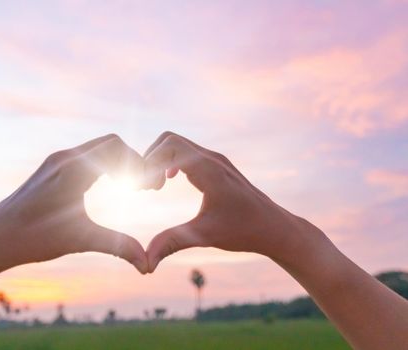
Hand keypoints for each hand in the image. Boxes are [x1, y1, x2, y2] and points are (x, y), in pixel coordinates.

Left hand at [0, 134, 147, 272]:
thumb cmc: (33, 238)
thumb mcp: (80, 240)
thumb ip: (117, 246)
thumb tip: (147, 265)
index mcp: (73, 169)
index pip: (116, 148)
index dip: (139, 164)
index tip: (148, 189)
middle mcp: (64, 158)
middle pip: (111, 143)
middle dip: (132, 162)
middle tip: (143, 189)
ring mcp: (56, 161)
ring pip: (97, 148)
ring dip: (118, 163)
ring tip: (130, 188)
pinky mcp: (51, 169)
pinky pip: (86, 156)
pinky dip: (103, 165)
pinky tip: (108, 187)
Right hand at [143, 132, 308, 271]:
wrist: (274, 228)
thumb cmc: (243, 230)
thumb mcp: (204, 236)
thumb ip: (172, 243)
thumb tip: (145, 263)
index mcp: (209, 169)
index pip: (169, 147)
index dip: (148, 164)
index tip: (142, 190)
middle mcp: (211, 158)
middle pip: (169, 139)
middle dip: (150, 159)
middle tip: (146, 188)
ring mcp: (215, 160)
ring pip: (177, 144)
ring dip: (160, 160)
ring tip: (154, 188)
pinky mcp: (216, 166)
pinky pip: (186, 152)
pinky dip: (170, 162)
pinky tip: (167, 183)